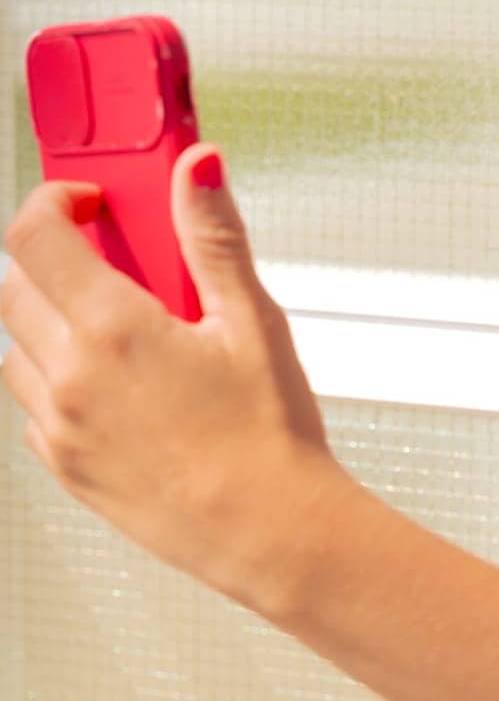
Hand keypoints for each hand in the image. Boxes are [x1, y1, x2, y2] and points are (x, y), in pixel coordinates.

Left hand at [0, 143, 351, 605]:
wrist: (271, 532)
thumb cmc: (270, 438)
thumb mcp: (254, 321)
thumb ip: (213, 237)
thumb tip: (196, 167)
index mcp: (114, 330)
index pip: (36, 236)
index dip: (54, 202)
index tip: (88, 202)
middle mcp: (70, 377)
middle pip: (15, 287)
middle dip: (54, 259)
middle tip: (111, 260)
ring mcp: (60, 426)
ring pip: (17, 348)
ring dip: (53, 322)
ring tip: (124, 330)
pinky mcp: (65, 467)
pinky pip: (34, 405)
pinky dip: (61, 379)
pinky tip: (124, 385)